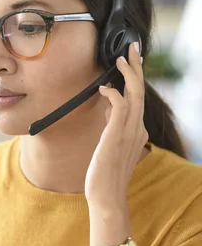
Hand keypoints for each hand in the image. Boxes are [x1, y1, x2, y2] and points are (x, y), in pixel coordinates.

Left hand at [85, 42, 147, 245]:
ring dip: (128, 73)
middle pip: (140, 90)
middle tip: (132, 48)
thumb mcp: (110, 146)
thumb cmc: (106, 174)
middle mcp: (137, 129)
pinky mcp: (116, 136)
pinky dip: (114, 93)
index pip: (138, 98)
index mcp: (137, 130)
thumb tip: (108, 111)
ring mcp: (128, 132)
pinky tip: (104, 87)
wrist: (107, 197)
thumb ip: (113, 128)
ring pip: (135, 94)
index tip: (130, 61)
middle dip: (136, 67)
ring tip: (120, 57)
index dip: (135, 77)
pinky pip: (120, 107)